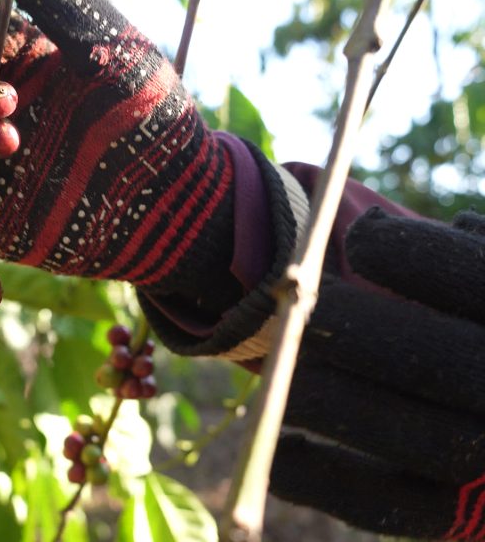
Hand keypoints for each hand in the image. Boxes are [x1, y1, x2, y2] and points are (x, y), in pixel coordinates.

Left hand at [271, 208, 484, 539]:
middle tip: (292, 304)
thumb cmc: (479, 329)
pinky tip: (277, 451)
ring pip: (421, 441)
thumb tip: (392, 227)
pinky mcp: (462, 519)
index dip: (411, 255)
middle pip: (440, 364)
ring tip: (274, 370)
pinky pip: (394, 509)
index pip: (477, 280)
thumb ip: (467, 255)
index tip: (355, 236)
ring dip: (331, 402)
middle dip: (355, 329)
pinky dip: (324, 481)